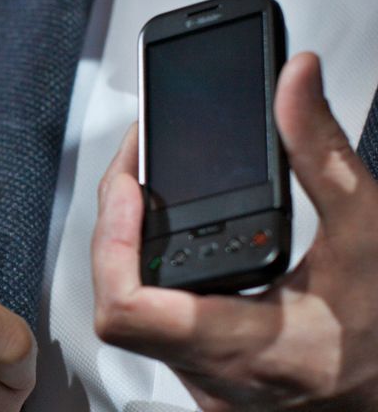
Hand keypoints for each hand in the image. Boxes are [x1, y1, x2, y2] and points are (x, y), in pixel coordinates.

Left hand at [92, 53, 377, 410]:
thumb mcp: (366, 231)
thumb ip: (322, 153)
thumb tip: (295, 83)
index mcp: (246, 346)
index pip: (128, 313)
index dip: (113, 244)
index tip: (129, 187)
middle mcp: (211, 373)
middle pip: (116, 303)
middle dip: (115, 226)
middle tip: (133, 171)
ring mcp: (202, 381)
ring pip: (127, 315)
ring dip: (126, 249)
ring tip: (143, 194)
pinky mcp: (204, 374)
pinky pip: (150, 324)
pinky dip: (147, 274)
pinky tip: (168, 238)